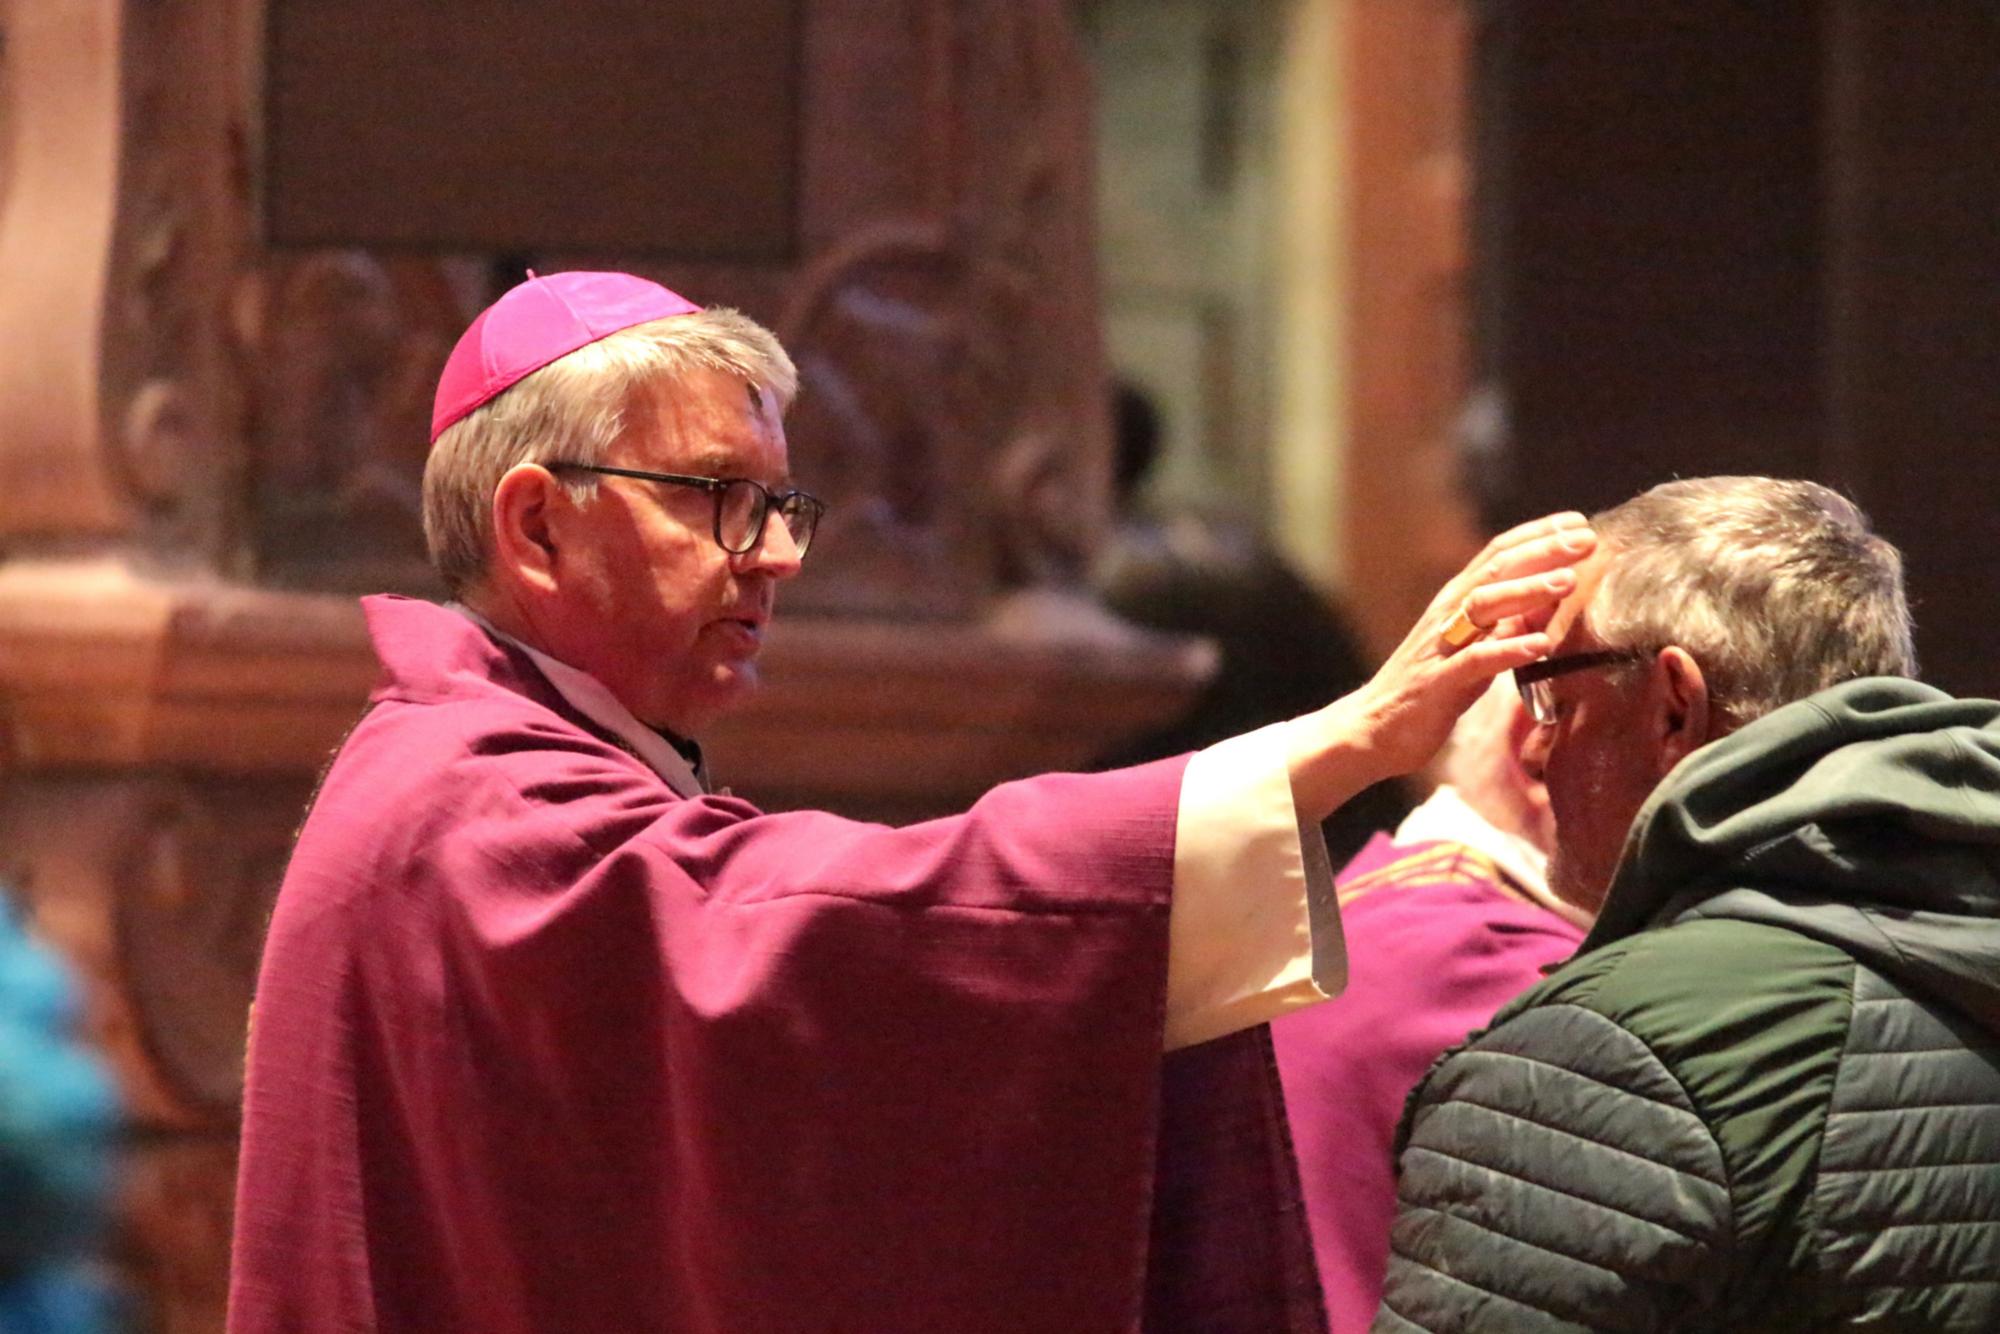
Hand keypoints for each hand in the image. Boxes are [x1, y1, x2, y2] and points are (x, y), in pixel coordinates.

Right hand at [1288, 512, 1596, 819]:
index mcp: (1456, 601)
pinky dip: (1508, 650)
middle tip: (1585, 539)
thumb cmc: (1431, 686)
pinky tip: (1540, 645)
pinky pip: (1475, 661)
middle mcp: (1447, 614)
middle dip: (1542, 551)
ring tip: (1568, 581)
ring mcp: (1441, 646)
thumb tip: (1551, 599)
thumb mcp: (1475, 647)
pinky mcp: (1438, 683)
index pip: (1499, 554)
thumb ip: (1508, 622)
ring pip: (1484, 606)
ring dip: (1527, 590)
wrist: (1373, 728)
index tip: (1580, 523)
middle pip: (1495, 569)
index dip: (1539, 535)